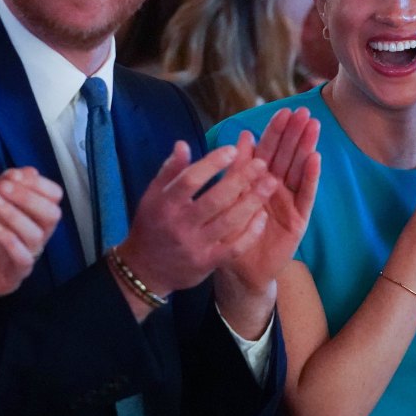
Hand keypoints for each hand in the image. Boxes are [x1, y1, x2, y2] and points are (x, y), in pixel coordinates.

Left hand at [0, 167, 62, 327]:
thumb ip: (3, 186)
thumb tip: (30, 171)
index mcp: (30, 219)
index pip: (53, 199)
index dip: (39, 184)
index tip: (15, 177)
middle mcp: (32, 239)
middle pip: (52, 215)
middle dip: (29, 197)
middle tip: (4, 188)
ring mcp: (23, 259)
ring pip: (37, 235)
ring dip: (15, 214)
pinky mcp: (11, 279)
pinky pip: (23, 260)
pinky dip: (11, 240)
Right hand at [116, 140, 277, 301]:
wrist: (146, 271)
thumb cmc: (153, 225)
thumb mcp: (153, 196)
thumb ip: (170, 170)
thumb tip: (183, 144)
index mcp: (165, 204)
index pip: (190, 180)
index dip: (212, 163)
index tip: (232, 149)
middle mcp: (180, 225)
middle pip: (215, 200)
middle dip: (241, 180)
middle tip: (262, 163)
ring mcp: (195, 246)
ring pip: (229, 223)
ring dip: (252, 202)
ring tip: (270, 184)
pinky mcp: (207, 263)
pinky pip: (235, 247)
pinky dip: (251, 232)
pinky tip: (262, 215)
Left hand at [221, 108, 320, 293]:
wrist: (239, 270)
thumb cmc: (232, 233)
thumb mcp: (230, 197)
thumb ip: (237, 169)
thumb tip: (244, 135)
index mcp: (259, 180)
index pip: (269, 150)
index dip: (277, 131)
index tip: (285, 111)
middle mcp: (277, 187)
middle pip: (287, 155)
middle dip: (295, 133)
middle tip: (304, 112)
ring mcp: (289, 202)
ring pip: (299, 170)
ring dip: (306, 147)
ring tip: (313, 127)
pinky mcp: (298, 219)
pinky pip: (305, 195)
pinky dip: (310, 176)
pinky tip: (315, 158)